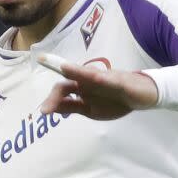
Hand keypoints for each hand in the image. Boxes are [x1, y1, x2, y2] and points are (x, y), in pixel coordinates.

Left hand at [40, 62, 157, 119]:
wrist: (144, 95)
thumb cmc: (116, 99)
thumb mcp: (91, 109)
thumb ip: (72, 106)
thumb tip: (51, 107)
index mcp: (83, 89)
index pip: (63, 88)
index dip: (48, 90)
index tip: (34, 73)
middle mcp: (90, 81)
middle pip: (71, 83)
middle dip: (57, 94)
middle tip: (45, 110)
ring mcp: (105, 80)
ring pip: (87, 76)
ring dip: (76, 72)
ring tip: (64, 68)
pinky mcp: (121, 82)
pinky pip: (110, 80)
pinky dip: (101, 79)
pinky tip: (94, 77)